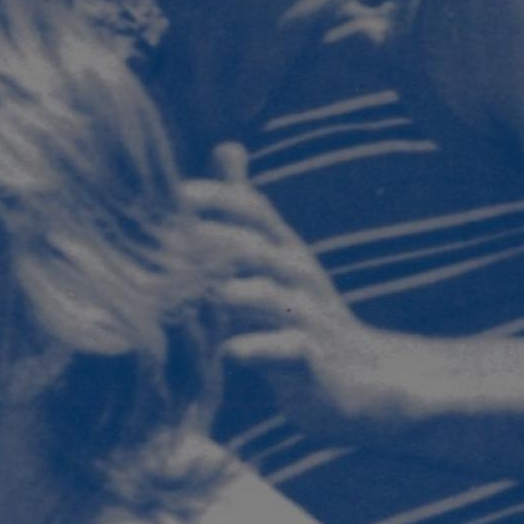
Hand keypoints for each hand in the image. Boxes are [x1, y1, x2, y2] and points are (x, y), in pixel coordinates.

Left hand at [184, 143, 418, 441]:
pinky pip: (288, 348)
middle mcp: (297, 273)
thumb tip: (227, 145)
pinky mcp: (313, 358)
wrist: (361, 378)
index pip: (250, 208)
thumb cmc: (300, 311)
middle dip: (212, 241)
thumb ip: (246, 207)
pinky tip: (228, 352)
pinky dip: (259, 348)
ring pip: (271, 295)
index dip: (213, 197)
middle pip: (255, 246)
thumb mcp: (273, 253)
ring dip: (235, 292)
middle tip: (162, 245)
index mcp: (282, 247)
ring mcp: (308, 314)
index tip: (169, 194)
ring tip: (199, 293)